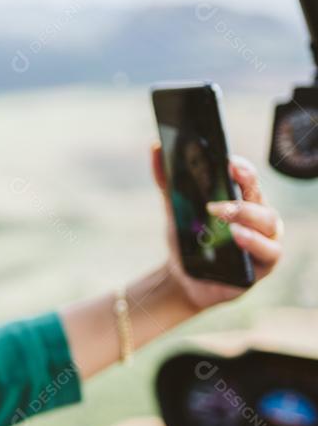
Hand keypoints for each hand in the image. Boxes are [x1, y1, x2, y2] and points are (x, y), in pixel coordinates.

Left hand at [151, 143, 283, 311]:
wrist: (182, 278)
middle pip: (260, 196)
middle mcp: (257, 217)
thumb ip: (167, 181)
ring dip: (247, 214)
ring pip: (269, 221)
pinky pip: (270, 251)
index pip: (248, 179)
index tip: (228, 162)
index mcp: (241, 200)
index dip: (242, 169)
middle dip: (245, 187)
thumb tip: (155, 147)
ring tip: (223, 213)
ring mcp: (264, 240)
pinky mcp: (263, 265)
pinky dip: (254, 242)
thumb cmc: (187, 240)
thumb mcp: (175, 209)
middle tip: (226, 180)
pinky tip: (237, 236)